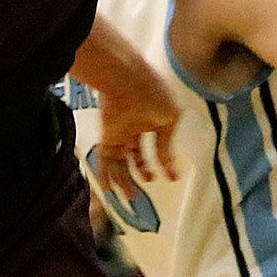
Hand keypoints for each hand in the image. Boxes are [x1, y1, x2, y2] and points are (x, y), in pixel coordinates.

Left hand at [92, 54, 178, 204]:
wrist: (128, 80)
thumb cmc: (153, 93)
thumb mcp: (170, 117)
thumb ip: (167, 143)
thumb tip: (168, 163)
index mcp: (153, 118)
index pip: (157, 144)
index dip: (163, 160)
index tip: (170, 176)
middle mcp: (135, 127)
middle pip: (136, 154)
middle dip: (141, 170)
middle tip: (147, 182)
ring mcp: (120, 133)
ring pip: (122, 161)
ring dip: (125, 179)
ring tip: (132, 196)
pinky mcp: (107, 137)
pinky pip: (105, 160)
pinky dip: (105, 175)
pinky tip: (110, 189)